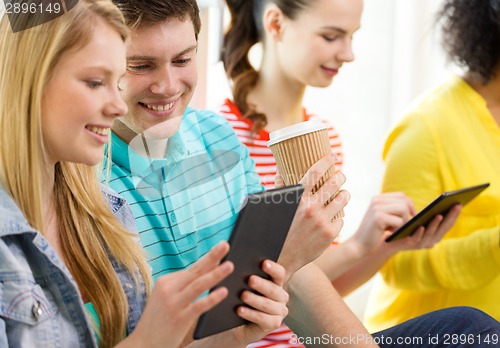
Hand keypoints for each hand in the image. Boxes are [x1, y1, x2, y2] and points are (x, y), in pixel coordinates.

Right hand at [121, 242, 233, 347]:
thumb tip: (207, 273)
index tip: (222, 250)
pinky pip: (199, 305)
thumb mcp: (166, 298)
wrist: (143, 344)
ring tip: (230, 265)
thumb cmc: (158, 320)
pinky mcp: (180, 319)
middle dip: (212, 257)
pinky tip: (223, 291)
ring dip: (215, 274)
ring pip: (198, 285)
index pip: (191, 269)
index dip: (209, 260)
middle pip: (195, 270)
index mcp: (165, 281)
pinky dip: (212, 298)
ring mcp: (174, 304)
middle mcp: (168, 289)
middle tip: (225, 245)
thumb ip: (183, 287)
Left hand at [230, 260, 288, 344]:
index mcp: (276, 282)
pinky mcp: (274, 324)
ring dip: (255, 300)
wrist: (236, 324)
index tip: (263, 263)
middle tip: (250, 279)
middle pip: (273, 289)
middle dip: (261, 284)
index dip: (273, 268)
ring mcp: (280, 311)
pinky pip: (263, 319)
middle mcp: (281, 296)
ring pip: (268, 304)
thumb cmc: (239, 298)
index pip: (279, 273)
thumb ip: (242, 272)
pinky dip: (251, 314)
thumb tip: (235, 261)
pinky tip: (239, 310)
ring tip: (242, 295)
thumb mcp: (241, 284)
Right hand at [278, 154, 349, 278]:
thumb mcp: (275, 208)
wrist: (282, 260)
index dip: (325, 161)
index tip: (332, 156)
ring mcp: (322, 221)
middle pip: (334, 183)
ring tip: (342, 193)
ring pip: (342, 199)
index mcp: (297, 199)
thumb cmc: (277, 231)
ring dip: (344, 194)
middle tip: (340, 176)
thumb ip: (279, 188)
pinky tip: (334, 216)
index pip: (315, 172)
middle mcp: (311, 208)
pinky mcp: (330, 234)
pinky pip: (340, 219)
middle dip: (340, 176)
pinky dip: (338, 216)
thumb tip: (279, 170)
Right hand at [349, 192, 416, 255]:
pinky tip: (389, 233)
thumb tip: (415, 209)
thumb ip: (394, 209)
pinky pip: (399, 221)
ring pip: (404, 209)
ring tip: (394, 230)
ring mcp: (376, 208)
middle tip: (402, 226)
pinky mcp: (378, 218)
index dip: (410, 206)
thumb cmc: (374, 233)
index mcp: (377, 198)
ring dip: (404, 222)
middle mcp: (376, 200)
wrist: (359, 245)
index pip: (402, 196)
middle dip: (408, 215)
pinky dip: (398, 229)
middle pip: (405, 202)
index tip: (412, 217)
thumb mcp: (383, 217)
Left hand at [383, 204, 461, 252]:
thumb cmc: (405, 226)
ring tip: (439, 214)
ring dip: (435, 225)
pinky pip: (416, 239)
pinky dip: (420, 233)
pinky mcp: (408, 245)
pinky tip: (421, 226)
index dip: (454, 215)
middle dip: (450, 217)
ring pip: (431, 234)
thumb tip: (441, 200)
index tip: (459, 203)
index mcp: (434, 234)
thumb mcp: (419, 219)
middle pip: (443, 229)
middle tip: (456, 205)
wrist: (387, 239)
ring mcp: (420, 244)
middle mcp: (430, 241)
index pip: (448, 224)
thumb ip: (428, 214)